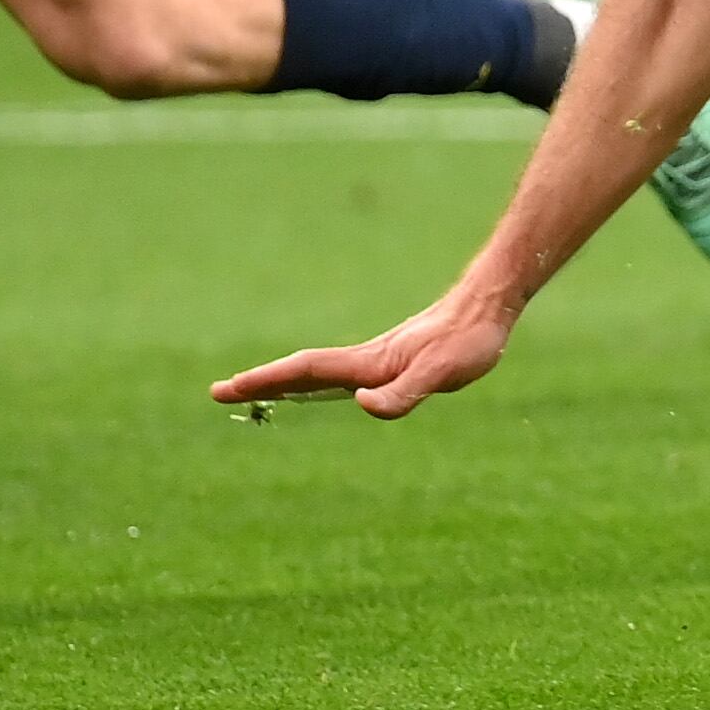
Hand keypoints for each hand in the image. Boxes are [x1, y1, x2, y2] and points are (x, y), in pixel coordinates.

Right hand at [210, 285, 516, 420]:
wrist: (489, 305)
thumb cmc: (468, 341)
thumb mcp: (441, 373)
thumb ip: (404, 391)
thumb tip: (363, 404)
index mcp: (369, 364)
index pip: (306, 373)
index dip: (267, 380)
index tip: (228, 386)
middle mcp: (366, 360)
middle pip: (302, 371)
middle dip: (261, 381)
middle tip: (220, 391)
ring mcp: (378, 359)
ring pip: (319, 371)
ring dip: (284, 381)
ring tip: (254, 391)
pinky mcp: (394, 360)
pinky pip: (341, 373)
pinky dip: (314, 381)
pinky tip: (320, 390)